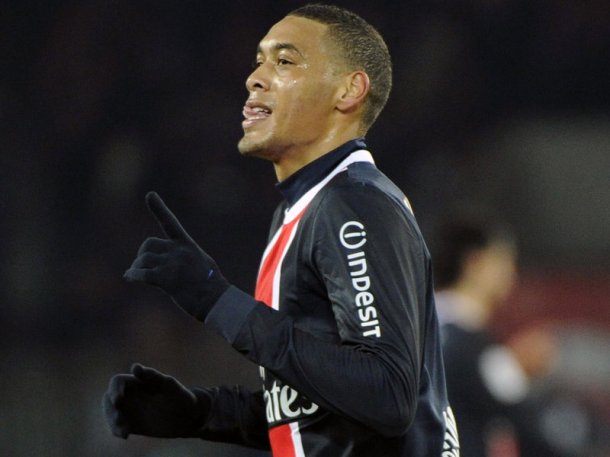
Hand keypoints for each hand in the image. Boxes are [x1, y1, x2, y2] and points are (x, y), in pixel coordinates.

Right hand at [102, 363, 210, 438]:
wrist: (188, 418)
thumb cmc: (180, 396)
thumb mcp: (168, 385)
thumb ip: (152, 376)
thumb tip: (134, 366)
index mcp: (138, 381)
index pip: (117, 382)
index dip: (115, 389)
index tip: (119, 400)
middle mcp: (130, 394)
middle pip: (109, 398)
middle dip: (110, 409)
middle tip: (119, 419)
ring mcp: (129, 410)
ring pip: (111, 413)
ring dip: (112, 421)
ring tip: (124, 431)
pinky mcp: (131, 424)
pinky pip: (117, 427)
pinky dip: (117, 430)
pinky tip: (125, 435)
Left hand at [124, 191, 229, 320]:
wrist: (216, 300)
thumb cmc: (211, 286)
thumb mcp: (200, 263)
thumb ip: (183, 258)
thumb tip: (165, 263)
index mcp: (187, 245)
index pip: (170, 222)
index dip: (158, 208)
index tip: (149, 195)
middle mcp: (178, 251)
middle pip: (148, 244)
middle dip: (142, 254)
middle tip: (141, 266)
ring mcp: (172, 264)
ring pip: (143, 260)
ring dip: (137, 268)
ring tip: (135, 276)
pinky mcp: (167, 279)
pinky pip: (142, 274)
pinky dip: (133, 275)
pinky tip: (129, 277)